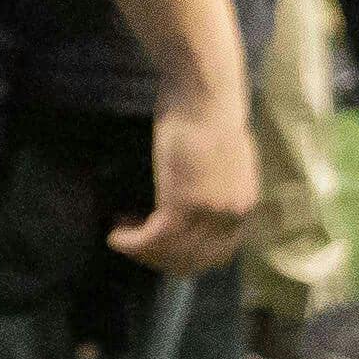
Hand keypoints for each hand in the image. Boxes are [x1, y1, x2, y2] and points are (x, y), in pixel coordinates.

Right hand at [113, 78, 255, 273]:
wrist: (205, 97)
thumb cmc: (208, 116)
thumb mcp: (221, 160)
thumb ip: (215, 185)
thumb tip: (196, 196)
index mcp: (243, 206)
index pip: (218, 254)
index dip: (185, 256)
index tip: (161, 242)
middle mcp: (231, 216)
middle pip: (193, 261)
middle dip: (160, 260)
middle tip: (135, 243)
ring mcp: (208, 213)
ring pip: (170, 254)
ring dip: (141, 252)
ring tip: (120, 235)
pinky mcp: (183, 205)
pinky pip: (152, 239)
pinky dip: (130, 242)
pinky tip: (115, 234)